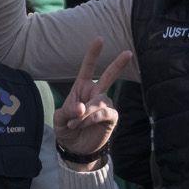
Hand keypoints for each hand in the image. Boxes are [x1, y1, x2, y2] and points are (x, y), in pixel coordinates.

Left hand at [53, 40, 132, 160]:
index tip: (99, 39)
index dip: (93, 54)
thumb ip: (67, 111)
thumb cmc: (67, 129)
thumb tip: (82, 108)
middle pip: (109, 76)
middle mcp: (95, 94)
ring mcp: (105, 105)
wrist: (75, 149)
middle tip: (128, 53)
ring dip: (86, 113)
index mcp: (81, 88)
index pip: (88, 68)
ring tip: (75, 123)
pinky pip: (105, 112)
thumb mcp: (59, 119)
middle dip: (118, 64)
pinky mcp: (111, 117)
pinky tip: (85, 124)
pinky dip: (93, 118)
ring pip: (99, 101)